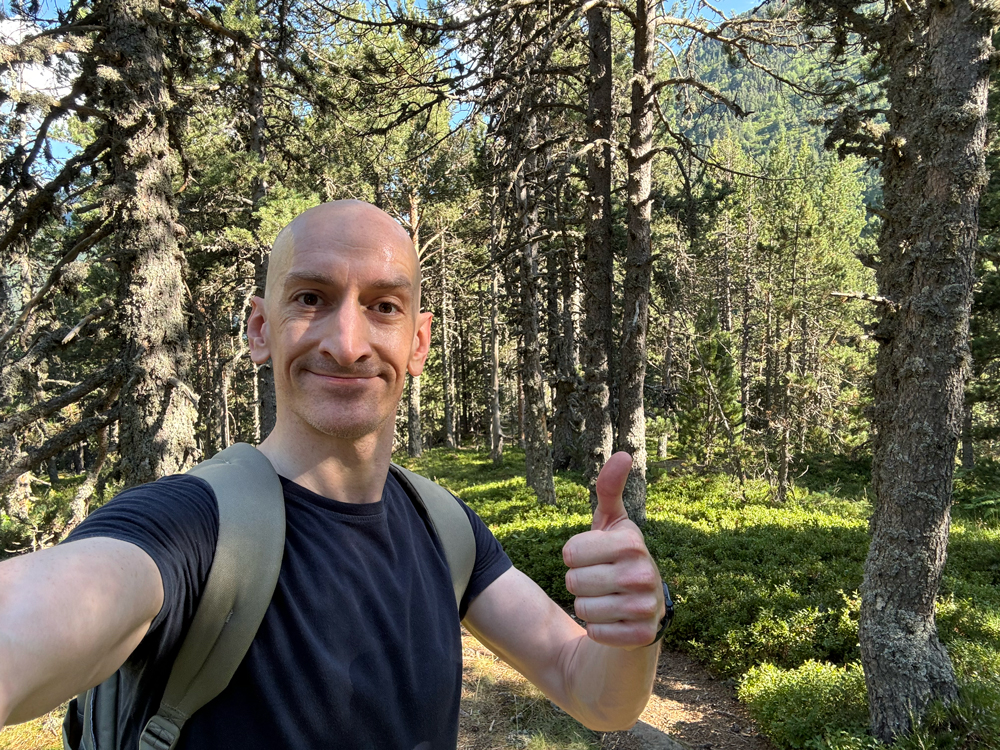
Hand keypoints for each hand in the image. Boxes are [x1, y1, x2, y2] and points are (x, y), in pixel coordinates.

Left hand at [562, 452, 663, 648]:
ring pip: (582, 609)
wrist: (640, 609)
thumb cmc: (616, 558)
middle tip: (598, 580)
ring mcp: (646, 607)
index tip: (591, 556)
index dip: (573, 556)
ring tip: (606, 599)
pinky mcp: (642, 636)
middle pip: (573, 582)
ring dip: (586, 607)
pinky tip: (613, 621)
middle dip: (578, 583)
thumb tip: (623, 453)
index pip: (570, 552)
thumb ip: (609, 489)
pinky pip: (595, 633)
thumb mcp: (610, 524)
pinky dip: (596, 629)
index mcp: (632, 542)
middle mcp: (644, 573)